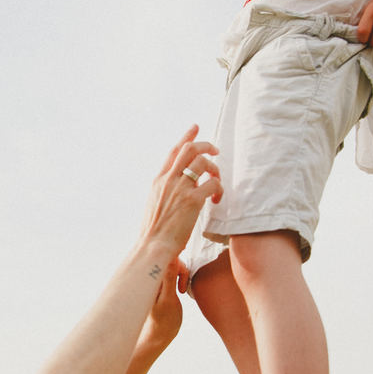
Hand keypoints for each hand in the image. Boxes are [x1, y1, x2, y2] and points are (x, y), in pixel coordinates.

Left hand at [139, 257, 187, 350]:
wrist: (160, 334)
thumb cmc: (163, 320)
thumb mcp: (168, 300)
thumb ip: (169, 279)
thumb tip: (171, 259)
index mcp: (150, 278)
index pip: (162, 256)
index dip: (174, 255)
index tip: (184, 266)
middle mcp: (151, 276)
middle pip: (168, 257)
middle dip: (180, 267)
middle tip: (183, 286)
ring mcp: (156, 279)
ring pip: (172, 264)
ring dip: (181, 274)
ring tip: (182, 290)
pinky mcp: (162, 283)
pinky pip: (173, 271)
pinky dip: (180, 277)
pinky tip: (181, 289)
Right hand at [141, 126, 221, 254]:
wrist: (153, 246)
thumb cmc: (154, 233)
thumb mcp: (155, 205)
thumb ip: (166, 192)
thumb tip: (177, 190)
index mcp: (159, 181)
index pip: (173, 151)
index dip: (186, 137)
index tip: (196, 127)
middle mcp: (169, 180)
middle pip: (189, 149)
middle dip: (206, 145)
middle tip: (216, 151)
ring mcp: (181, 188)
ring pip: (203, 162)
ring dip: (215, 168)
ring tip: (217, 181)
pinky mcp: (193, 200)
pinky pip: (213, 183)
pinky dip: (219, 188)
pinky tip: (217, 198)